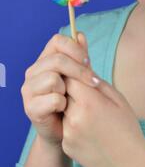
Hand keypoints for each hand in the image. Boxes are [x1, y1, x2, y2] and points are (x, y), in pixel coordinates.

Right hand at [21, 32, 101, 146]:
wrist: (65, 130)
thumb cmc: (73, 100)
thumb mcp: (79, 76)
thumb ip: (80, 56)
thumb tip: (81, 35)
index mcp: (44, 60)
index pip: (57, 41)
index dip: (75, 49)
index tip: (88, 61)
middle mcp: (33, 72)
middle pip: (57, 60)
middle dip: (80, 70)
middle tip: (94, 81)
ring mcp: (29, 89)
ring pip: (53, 78)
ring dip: (69, 89)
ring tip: (71, 98)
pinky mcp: (30, 108)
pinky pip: (53, 99)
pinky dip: (64, 104)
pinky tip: (64, 109)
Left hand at [62, 35, 144, 166]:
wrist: (127, 164)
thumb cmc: (127, 127)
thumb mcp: (117, 98)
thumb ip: (95, 78)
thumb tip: (83, 58)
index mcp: (90, 101)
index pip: (70, 76)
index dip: (76, 74)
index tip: (84, 75)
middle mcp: (75, 116)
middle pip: (64, 91)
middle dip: (75, 90)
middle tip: (91, 97)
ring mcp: (69, 132)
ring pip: (64, 108)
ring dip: (73, 106)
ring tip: (94, 115)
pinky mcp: (66, 144)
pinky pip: (65, 125)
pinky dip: (74, 123)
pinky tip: (90, 129)